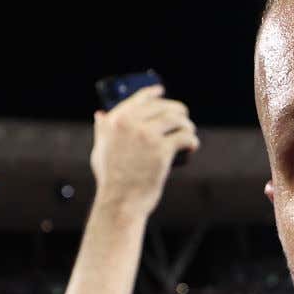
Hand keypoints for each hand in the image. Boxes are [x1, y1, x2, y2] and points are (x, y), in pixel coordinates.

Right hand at [91, 85, 198, 215]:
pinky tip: (193, 145)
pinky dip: (191, 140)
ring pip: (175, 120)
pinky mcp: (162, 150)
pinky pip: (183, 137)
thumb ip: (102, 131)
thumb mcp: (100, 151)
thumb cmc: (111, 180)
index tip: (161, 91)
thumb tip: (100, 115)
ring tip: (189, 131)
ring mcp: (147, 136)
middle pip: (161, 107)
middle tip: (183, 118)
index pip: (138, 99)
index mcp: (115, 121)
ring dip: (186, 124)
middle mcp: (130, 124)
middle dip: (176, 110)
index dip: (152, 93)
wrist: (120, 202)